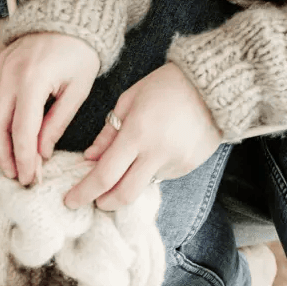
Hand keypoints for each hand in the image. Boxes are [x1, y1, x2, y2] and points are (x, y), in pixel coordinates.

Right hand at [0, 32, 99, 185]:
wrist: (70, 14)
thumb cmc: (81, 51)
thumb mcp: (77, 90)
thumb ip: (57, 124)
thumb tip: (41, 154)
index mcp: (33, 79)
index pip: (22, 130)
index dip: (24, 159)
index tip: (30, 179)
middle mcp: (10, 76)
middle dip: (5, 157)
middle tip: (18, 177)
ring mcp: (1, 71)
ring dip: (0, 146)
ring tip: (15, 165)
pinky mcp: (0, 70)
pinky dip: (2, 128)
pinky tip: (14, 142)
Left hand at [65, 62, 221, 210]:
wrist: (216, 83)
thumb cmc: (167, 85)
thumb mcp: (129, 100)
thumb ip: (107, 133)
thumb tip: (89, 159)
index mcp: (137, 133)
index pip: (104, 176)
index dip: (84, 193)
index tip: (70, 200)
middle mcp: (157, 152)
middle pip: (123, 195)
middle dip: (103, 202)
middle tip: (94, 199)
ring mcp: (175, 162)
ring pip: (141, 188)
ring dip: (124, 188)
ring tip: (121, 172)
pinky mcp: (187, 166)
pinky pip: (159, 178)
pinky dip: (147, 173)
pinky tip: (152, 154)